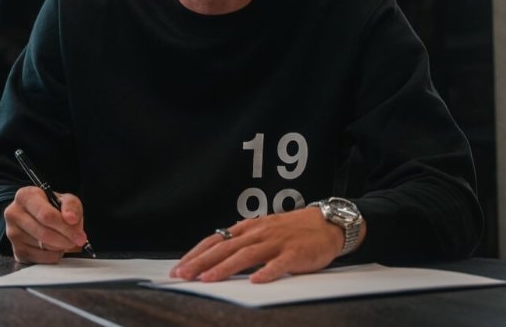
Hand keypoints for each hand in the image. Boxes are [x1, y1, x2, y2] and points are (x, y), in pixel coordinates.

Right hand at [3, 186, 87, 262]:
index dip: (65, 227)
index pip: (46, 215)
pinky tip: (56, 248)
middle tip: (78, 241)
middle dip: (65, 239)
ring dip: (60, 247)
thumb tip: (71, 219)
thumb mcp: (65, 200)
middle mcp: (14, 213)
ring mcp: (12, 233)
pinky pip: (39, 258)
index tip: (79, 234)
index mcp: (25, 196)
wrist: (37, 217)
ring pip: (42, 247)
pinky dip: (52, 256)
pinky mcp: (16, 250)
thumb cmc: (52, 207)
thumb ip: (71, 206)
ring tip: (64, 239)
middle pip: (44, 233)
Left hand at [170, 207, 360, 282]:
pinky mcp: (294, 254)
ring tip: (208, 279)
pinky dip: (266, 272)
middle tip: (182, 275)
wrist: (326, 224)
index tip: (179, 267)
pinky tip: (255, 282)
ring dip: (225, 267)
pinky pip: (279, 264)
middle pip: (225, 247)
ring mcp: (276, 243)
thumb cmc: (292, 230)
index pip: (216, 240)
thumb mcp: (262, 230)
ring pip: (246, 255)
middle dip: (201, 262)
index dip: (196, 253)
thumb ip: (241, 240)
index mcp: (248, 228)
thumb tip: (215, 253)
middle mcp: (259, 233)